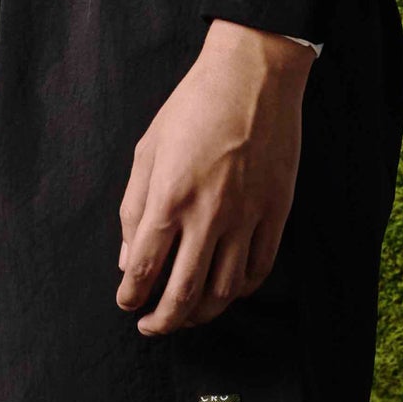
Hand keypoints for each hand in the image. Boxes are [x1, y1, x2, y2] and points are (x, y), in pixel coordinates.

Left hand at [115, 17, 313, 334]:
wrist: (253, 75)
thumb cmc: (194, 104)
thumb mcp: (150, 147)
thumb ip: (135, 205)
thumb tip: (127, 258)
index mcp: (170, 196)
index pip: (144, 267)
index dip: (131, 295)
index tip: (127, 302)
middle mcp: (208, 214)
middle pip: (183, 293)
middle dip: (163, 321)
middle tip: (151, 326)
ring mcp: (246, 216)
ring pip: (223, 291)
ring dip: (201, 313)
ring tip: (187, 315)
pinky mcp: (275, 212)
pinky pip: (259, 269)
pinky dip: (240, 291)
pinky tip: (225, 290)